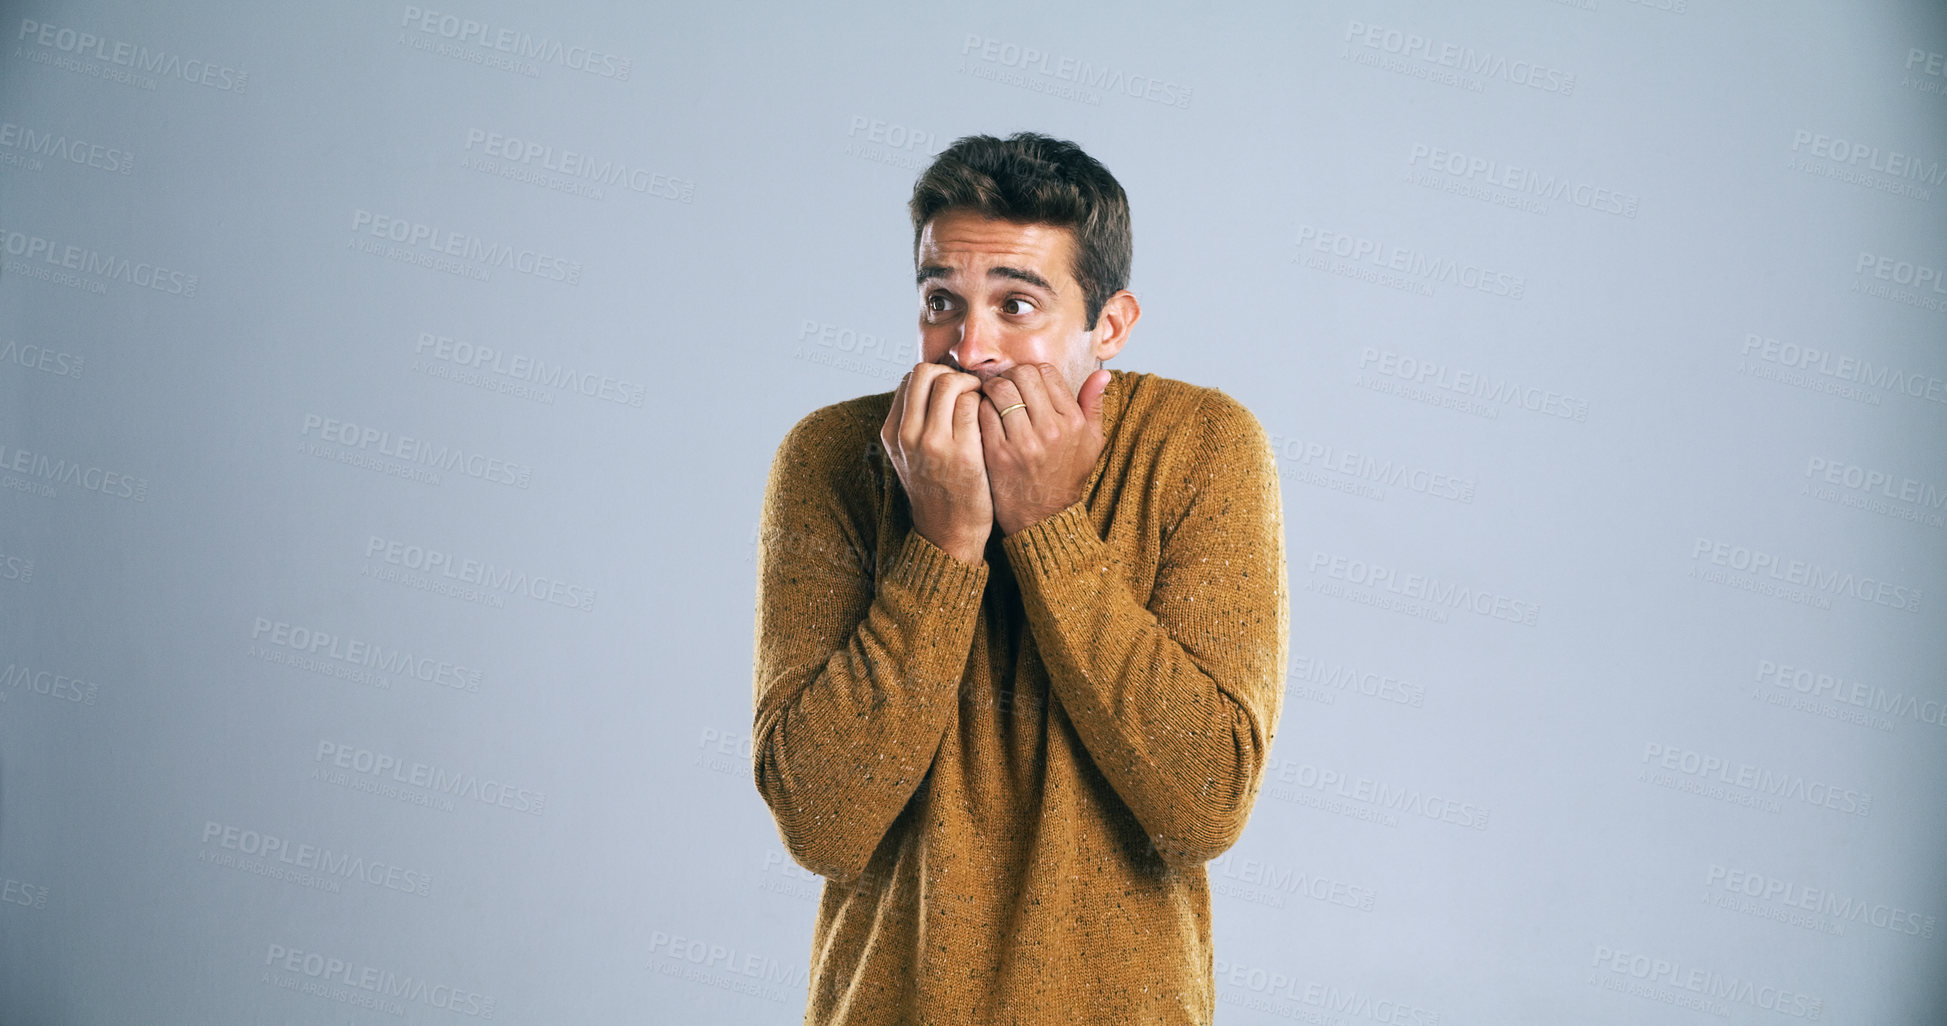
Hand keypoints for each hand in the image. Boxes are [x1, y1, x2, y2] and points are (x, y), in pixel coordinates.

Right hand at [881, 363, 992, 564]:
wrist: (949, 533)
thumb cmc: (937, 489)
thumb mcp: (910, 456)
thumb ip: (914, 421)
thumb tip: (932, 383)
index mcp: (892, 432)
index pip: (911, 378)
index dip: (936, 376)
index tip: (952, 389)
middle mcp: (907, 434)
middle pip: (927, 372)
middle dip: (952, 373)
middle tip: (969, 389)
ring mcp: (933, 443)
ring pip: (951, 383)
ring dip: (971, 385)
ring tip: (982, 400)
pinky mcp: (962, 453)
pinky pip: (973, 404)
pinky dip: (985, 402)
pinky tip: (992, 416)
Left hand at [977, 363, 1110, 536]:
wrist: (1044, 518)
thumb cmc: (1067, 476)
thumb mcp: (1092, 442)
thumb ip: (1094, 405)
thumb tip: (1102, 374)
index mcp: (1073, 422)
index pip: (1046, 372)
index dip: (1032, 372)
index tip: (1025, 382)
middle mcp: (1051, 429)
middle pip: (1022, 375)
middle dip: (1010, 375)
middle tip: (1006, 385)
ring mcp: (1023, 442)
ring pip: (1001, 390)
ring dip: (993, 388)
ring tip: (993, 397)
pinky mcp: (998, 453)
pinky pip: (983, 413)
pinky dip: (981, 407)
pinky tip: (985, 415)